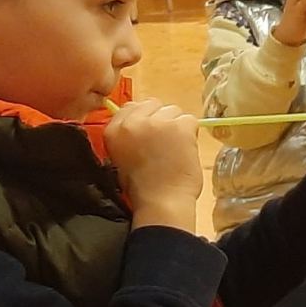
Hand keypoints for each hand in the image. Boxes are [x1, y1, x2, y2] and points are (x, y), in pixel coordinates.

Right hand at [104, 98, 202, 233]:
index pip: (130, 106)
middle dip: (161, 119)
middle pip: (153, 104)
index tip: (151, 132)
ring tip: (175, 149)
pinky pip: (190, 120)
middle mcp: (133, 121)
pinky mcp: (179, 126)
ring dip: (177, 126)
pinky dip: (191, 133)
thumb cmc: (142, 187)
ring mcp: (157, 122)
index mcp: (114, 130)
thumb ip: (129, 135)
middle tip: (165, 142)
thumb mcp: (122, 157)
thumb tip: (145, 120)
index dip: (145, 117)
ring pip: (173, 111)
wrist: (160, 201)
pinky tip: (185, 150)